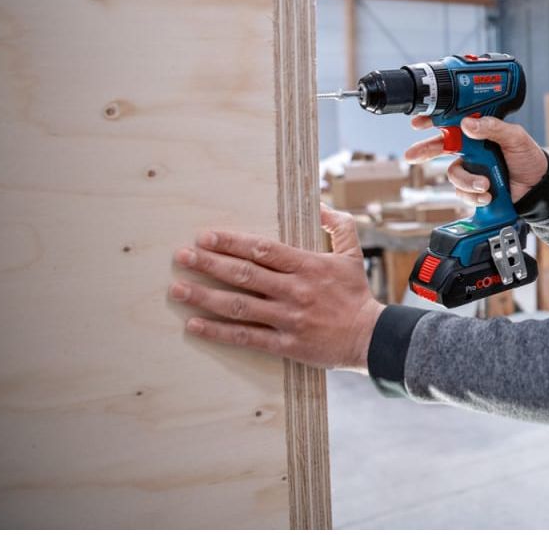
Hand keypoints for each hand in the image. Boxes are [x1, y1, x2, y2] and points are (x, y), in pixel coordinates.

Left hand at [169, 204, 382, 370]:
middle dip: (209, 264)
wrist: (370, 337)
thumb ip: (339, 226)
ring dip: (204, 297)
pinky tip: (194, 325)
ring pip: (238, 306)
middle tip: (182, 256)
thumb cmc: (357, 294)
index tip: (206, 237)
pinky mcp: (285, 344)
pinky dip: (218, 332)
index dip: (232, 242)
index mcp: (307, 266)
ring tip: (177, 290)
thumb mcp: (353, 254)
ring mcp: (287, 318)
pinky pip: (246, 337)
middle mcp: (294, 291)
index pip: (263, 250)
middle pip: (244, 275)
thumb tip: (321, 204)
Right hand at [403, 114, 547, 204]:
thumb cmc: (529, 158)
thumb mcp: (515, 137)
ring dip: (467, 181)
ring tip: (485, 185)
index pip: (452, 124)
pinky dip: (474, 196)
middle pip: (440, 148)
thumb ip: (493, 128)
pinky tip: (488, 195)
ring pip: (453, 175)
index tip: (418, 123)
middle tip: (413, 156)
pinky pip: (462, 193)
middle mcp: (471, 151)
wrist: (539, 187)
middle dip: (424, 151)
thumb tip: (468, 124)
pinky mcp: (474, 189)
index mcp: (479, 133)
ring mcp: (472, 170)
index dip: (433, 122)